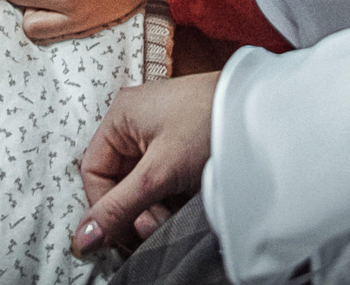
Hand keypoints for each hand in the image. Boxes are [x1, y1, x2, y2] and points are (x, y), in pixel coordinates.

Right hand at [71, 75, 217, 257]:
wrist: (266, 112)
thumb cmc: (211, 122)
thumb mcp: (159, 172)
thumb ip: (119, 206)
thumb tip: (83, 237)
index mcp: (120, 115)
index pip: (93, 171)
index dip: (105, 206)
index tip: (123, 232)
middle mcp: (135, 120)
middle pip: (117, 179)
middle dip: (133, 208)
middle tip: (155, 226)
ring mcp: (159, 130)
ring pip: (140, 182)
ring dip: (153, 205)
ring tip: (175, 213)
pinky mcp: (181, 142)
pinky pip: (162, 177)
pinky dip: (170, 194)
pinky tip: (186, 201)